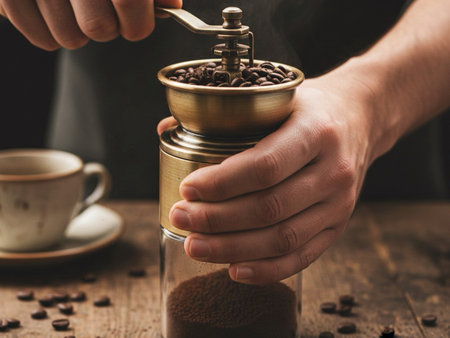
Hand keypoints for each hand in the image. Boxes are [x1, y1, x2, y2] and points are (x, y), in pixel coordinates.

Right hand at [0, 0, 181, 49]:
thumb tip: (171, 6)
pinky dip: (52, 32)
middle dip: (108, 27)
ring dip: (79, 30)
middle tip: (99, 8)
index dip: (138, 23)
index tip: (135, 22)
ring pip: (71, 39)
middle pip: (100, 29)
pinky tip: (53, 9)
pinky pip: (43, 41)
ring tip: (73, 5)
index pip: (130, 3)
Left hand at [161, 69, 378, 284]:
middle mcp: (332, 171)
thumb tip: (166, 129)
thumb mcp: (279, 96)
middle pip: (269, 208)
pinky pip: (302, 256)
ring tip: (193, 245)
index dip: (222, 183)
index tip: (187, 189)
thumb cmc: (312, 108)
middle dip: (216, 220)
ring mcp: (339, 204)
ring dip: (232, 248)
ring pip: (281, 238)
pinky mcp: (337, 226)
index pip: (265, 167)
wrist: (363, 117)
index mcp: (316, 132)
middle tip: (180, 217)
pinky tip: (234, 270)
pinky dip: (266, 269)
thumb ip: (226, 113)